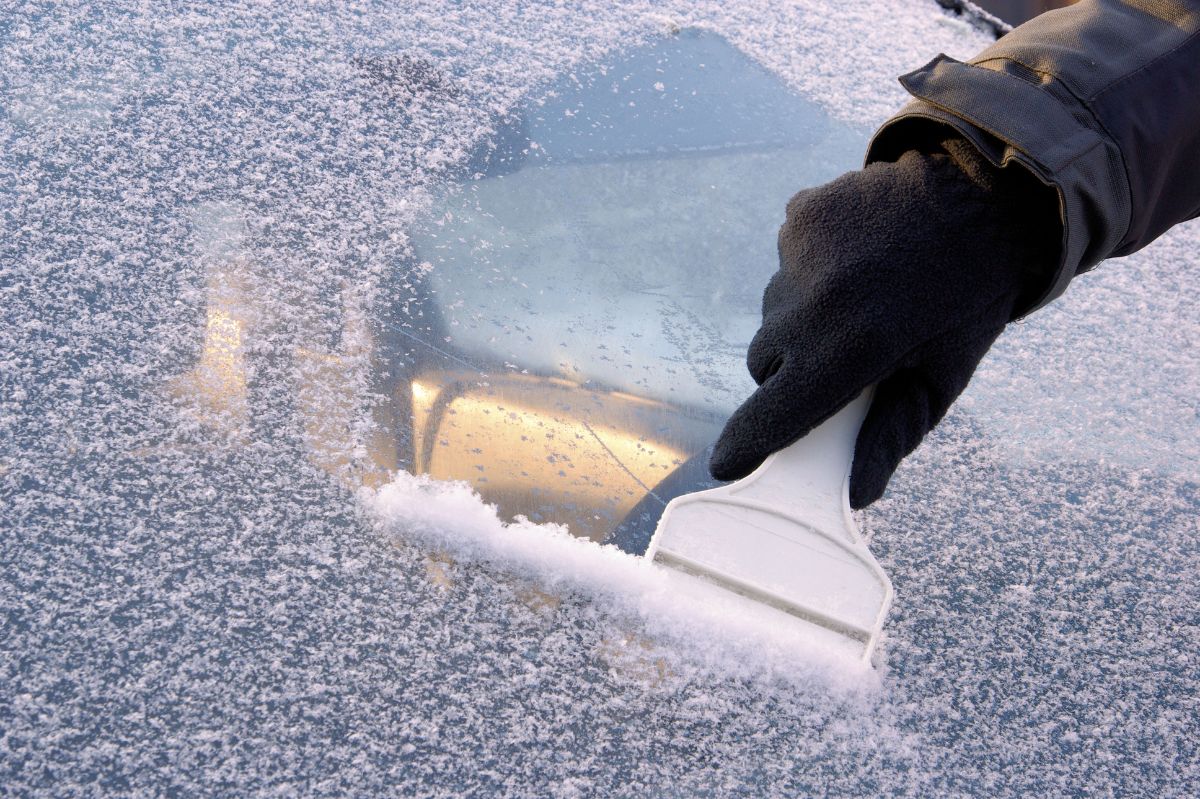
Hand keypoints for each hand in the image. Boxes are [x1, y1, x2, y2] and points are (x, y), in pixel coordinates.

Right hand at [709, 138, 1060, 507]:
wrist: (984, 199)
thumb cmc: (967, 303)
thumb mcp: (940, 378)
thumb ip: (891, 437)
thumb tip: (856, 494)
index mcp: (855, 348)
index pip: (775, 412)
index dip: (746, 444)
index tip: (727, 464)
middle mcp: (817, 301)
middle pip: (763, 362)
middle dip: (787, 372)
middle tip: (833, 360)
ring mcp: (802, 252)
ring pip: (772, 311)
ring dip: (799, 318)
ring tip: (856, 299)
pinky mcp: (799, 216)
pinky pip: (784, 263)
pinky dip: (809, 271)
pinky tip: (853, 260)